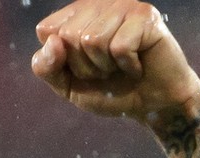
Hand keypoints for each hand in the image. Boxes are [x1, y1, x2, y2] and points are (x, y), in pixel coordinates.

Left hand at [30, 0, 199, 125]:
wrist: (153, 106)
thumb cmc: (112, 91)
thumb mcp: (68, 86)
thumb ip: (46, 67)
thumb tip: (54, 42)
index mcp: (75, 14)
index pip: (46, 30)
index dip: (63, 61)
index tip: (84, 67)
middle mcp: (97, 3)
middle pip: (68, 35)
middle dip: (86, 67)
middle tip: (108, 70)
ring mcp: (122, 6)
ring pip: (93, 39)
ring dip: (107, 67)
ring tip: (122, 67)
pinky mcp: (145, 16)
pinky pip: (119, 46)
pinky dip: (128, 66)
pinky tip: (138, 65)